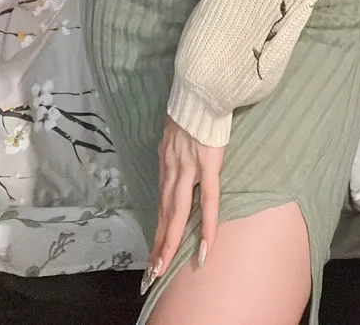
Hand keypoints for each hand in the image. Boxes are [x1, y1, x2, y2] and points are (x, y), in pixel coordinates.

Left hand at [142, 117, 224, 295]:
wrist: (202, 87)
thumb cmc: (195, 106)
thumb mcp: (177, 130)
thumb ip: (176, 148)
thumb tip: (177, 160)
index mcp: (167, 161)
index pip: (161, 201)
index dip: (158, 228)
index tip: (153, 252)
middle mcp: (172, 168)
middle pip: (164, 213)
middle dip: (158, 244)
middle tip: (152, 272)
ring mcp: (188, 167)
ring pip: (177, 211)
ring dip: (170, 242)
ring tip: (164, 267)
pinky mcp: (207, 164)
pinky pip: (208, 200)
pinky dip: (205, 226)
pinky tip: (204, 247)